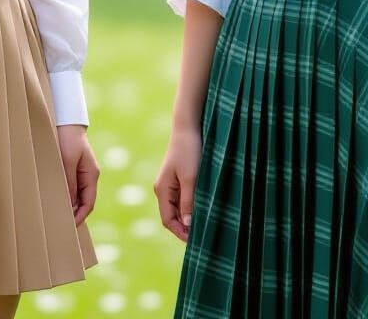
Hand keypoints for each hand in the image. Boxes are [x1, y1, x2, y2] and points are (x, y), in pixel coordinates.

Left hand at [57, 124, 98, 224]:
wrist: (65, 120)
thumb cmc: (67, 138)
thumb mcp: (67, 161)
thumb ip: (69, 183)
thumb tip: (69, 205)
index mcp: (91, 174)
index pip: (89, 203)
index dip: (80, 217)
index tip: (69, 227)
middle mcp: (89, 175)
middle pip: (84, 201)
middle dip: (74, 214)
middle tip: (60, 226)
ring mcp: (82, 172)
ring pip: (77, 196)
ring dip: (69, 206)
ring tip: (56, 216)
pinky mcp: (73, 169)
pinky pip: (71, 188)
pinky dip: (66, 197)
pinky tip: (56, 200)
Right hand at [153, 124, 201, 241]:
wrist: (188, 127)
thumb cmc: (189, 151)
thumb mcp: (191, 178)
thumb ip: (188, 202)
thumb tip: (188, 225)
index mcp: (162, 190)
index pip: (168, 220)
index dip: (180, 233)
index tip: (196, 241)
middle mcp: (163, 189)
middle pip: (173, 216)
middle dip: (186, 227)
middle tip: (203, 236)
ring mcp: (170, 184)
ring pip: (179, 208)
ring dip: (190, 217)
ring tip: (205, 224)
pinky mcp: (178, 178)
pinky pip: (183, 198)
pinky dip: (192, 206)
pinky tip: (204, 208)